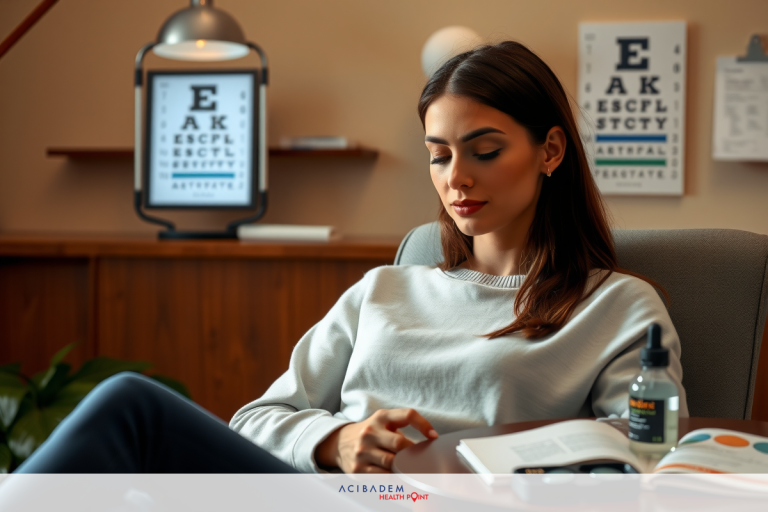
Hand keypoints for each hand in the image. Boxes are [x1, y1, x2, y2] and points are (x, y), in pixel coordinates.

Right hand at [315, 408, 437, 472]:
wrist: (340, 442)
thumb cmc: (371, 432)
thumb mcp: (384, 421)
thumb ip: (404, 424)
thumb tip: (430, 439)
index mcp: (381, 417)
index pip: (407, 415)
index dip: (423, 425)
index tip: (433, 437)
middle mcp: (370, 432)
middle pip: (400, 443)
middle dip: (413, 452)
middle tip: (420, 458)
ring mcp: (363, 451)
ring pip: (392, 462)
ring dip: (403, 466)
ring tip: (409, 467)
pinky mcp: (358, 469)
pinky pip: (382, 476)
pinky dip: (392, 477)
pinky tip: (395, 475)